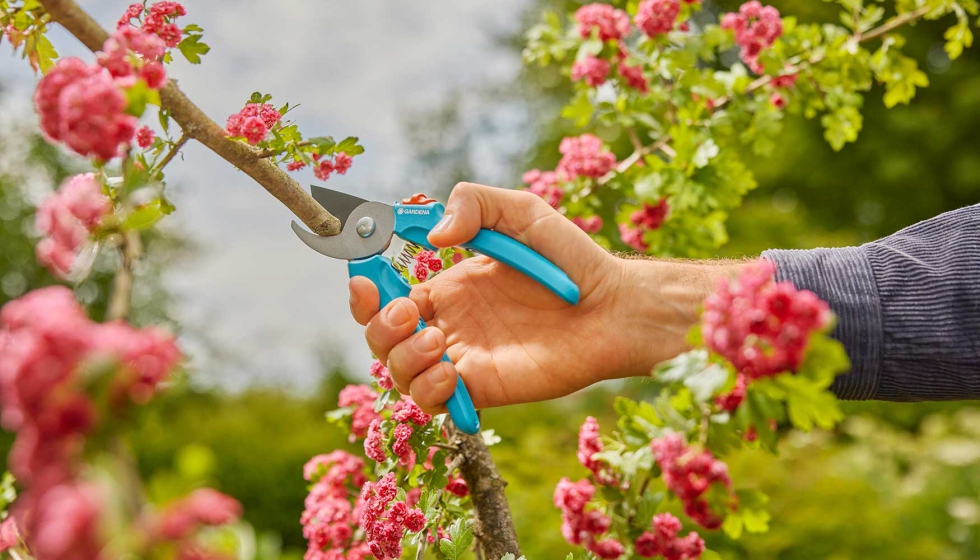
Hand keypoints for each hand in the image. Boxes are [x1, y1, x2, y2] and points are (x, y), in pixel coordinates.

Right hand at [349, 183, 735, 413]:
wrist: (612, 307)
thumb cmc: (570, 259)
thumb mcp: (520, 212)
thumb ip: (475, 204)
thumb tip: (434, 235)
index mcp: (448, 288)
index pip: (385, 295)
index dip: (365, 291)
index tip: (363, 278)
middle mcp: (450, 326)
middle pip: (381, 337)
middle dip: (378, 326)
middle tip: (410, 312)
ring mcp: (464, 359)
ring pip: (399, 373)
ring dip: (402, 358)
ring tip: (438, 342)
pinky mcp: (483, 389)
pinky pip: (435, 401)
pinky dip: (429, 389)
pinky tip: (452, 371)